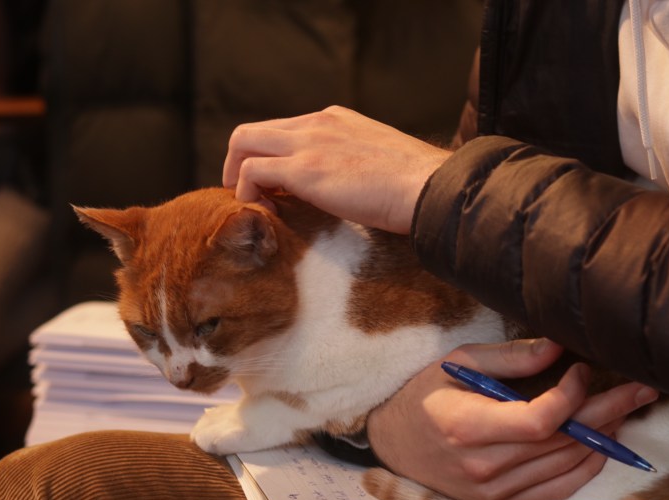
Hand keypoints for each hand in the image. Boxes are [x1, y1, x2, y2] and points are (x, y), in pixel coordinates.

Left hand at [222, 106, 449, 233]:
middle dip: (240, 161)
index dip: (270, 157)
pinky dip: (247, 192)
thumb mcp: (380, 161)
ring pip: (243, 142)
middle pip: (254, 131)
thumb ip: (355, 164)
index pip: (284, 129)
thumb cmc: (416, 185)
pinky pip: (252, 172)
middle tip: (248, 193)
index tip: (274, 185)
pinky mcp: (304, 170)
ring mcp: (308, 144)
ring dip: (237, 176)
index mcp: (336, 119)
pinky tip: (264, 211)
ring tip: (251, 204)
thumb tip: (351, 189)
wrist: (430, 187)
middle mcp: (317, 123)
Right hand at [366, 339, 659, 499]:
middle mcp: (484, 468)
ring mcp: (495, 493)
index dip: (572, 396)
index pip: (540, 421)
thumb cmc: (424, 396)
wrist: (394, 446)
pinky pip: (559, 487)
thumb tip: (558, 347)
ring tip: (630, 407)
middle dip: (609, 411)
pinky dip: (587, 465)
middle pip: (563, 443)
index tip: (583, 369)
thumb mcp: (456, 363)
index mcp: (467, 428)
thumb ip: (508, 358)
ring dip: (605, 435)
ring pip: (567, 465)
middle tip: (643, 387)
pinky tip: (605, 441)